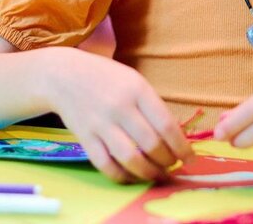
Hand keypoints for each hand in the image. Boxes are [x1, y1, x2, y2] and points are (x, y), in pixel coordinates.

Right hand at [45, 49, 192, 182]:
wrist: (63, 75)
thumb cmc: (106, 77)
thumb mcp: (134, 81)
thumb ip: (152, 106)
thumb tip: (175, 138)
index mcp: (137, 90)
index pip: (167, 125)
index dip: (182, 147)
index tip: (190, 158)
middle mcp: (119, 107)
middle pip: (152, 145)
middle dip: (168, 161)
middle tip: (172, 165)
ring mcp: (100, 123)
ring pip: (131, 159)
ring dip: (149, 173)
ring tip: (157, 174)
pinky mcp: (85, 138)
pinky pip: (107, 165)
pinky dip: (123, 176)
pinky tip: (132, 176)